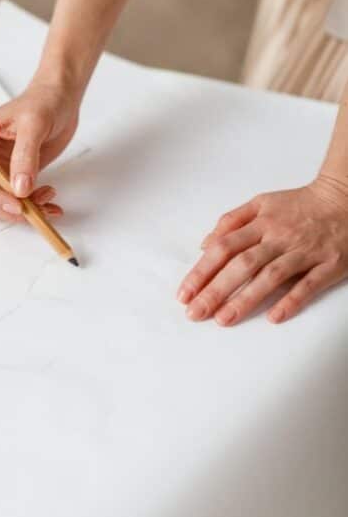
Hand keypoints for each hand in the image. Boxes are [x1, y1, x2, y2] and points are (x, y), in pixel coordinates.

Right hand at [0, 79, 79, 221]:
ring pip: (1, 202)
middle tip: (33, 211)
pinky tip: (51, 205)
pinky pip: (18, 200)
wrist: (61, 99)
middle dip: (7, 208)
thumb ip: (25, 156)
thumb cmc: (43, 101)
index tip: (15, 204)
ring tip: (47, 199)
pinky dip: (34, 207)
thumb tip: (19, 189)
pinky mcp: (14, 174)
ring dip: (23, 210)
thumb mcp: (34, 124)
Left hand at [177, 175, 347, 325]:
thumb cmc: (300, 205)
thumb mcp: (262, 203)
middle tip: (195, 312)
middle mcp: (279, 236)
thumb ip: (232, 221)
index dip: (202, 270)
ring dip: (246, 298)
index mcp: (261, 221)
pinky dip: (291, 300)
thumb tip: (205, 243)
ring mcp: (304, 251)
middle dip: (215, 289)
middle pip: (242, 264)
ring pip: (271, 276)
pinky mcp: (328, 264)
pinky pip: (308, 284)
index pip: (224, 247)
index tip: (184, 292)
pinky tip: (273, 317)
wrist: (345, 198)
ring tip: (223, 318)